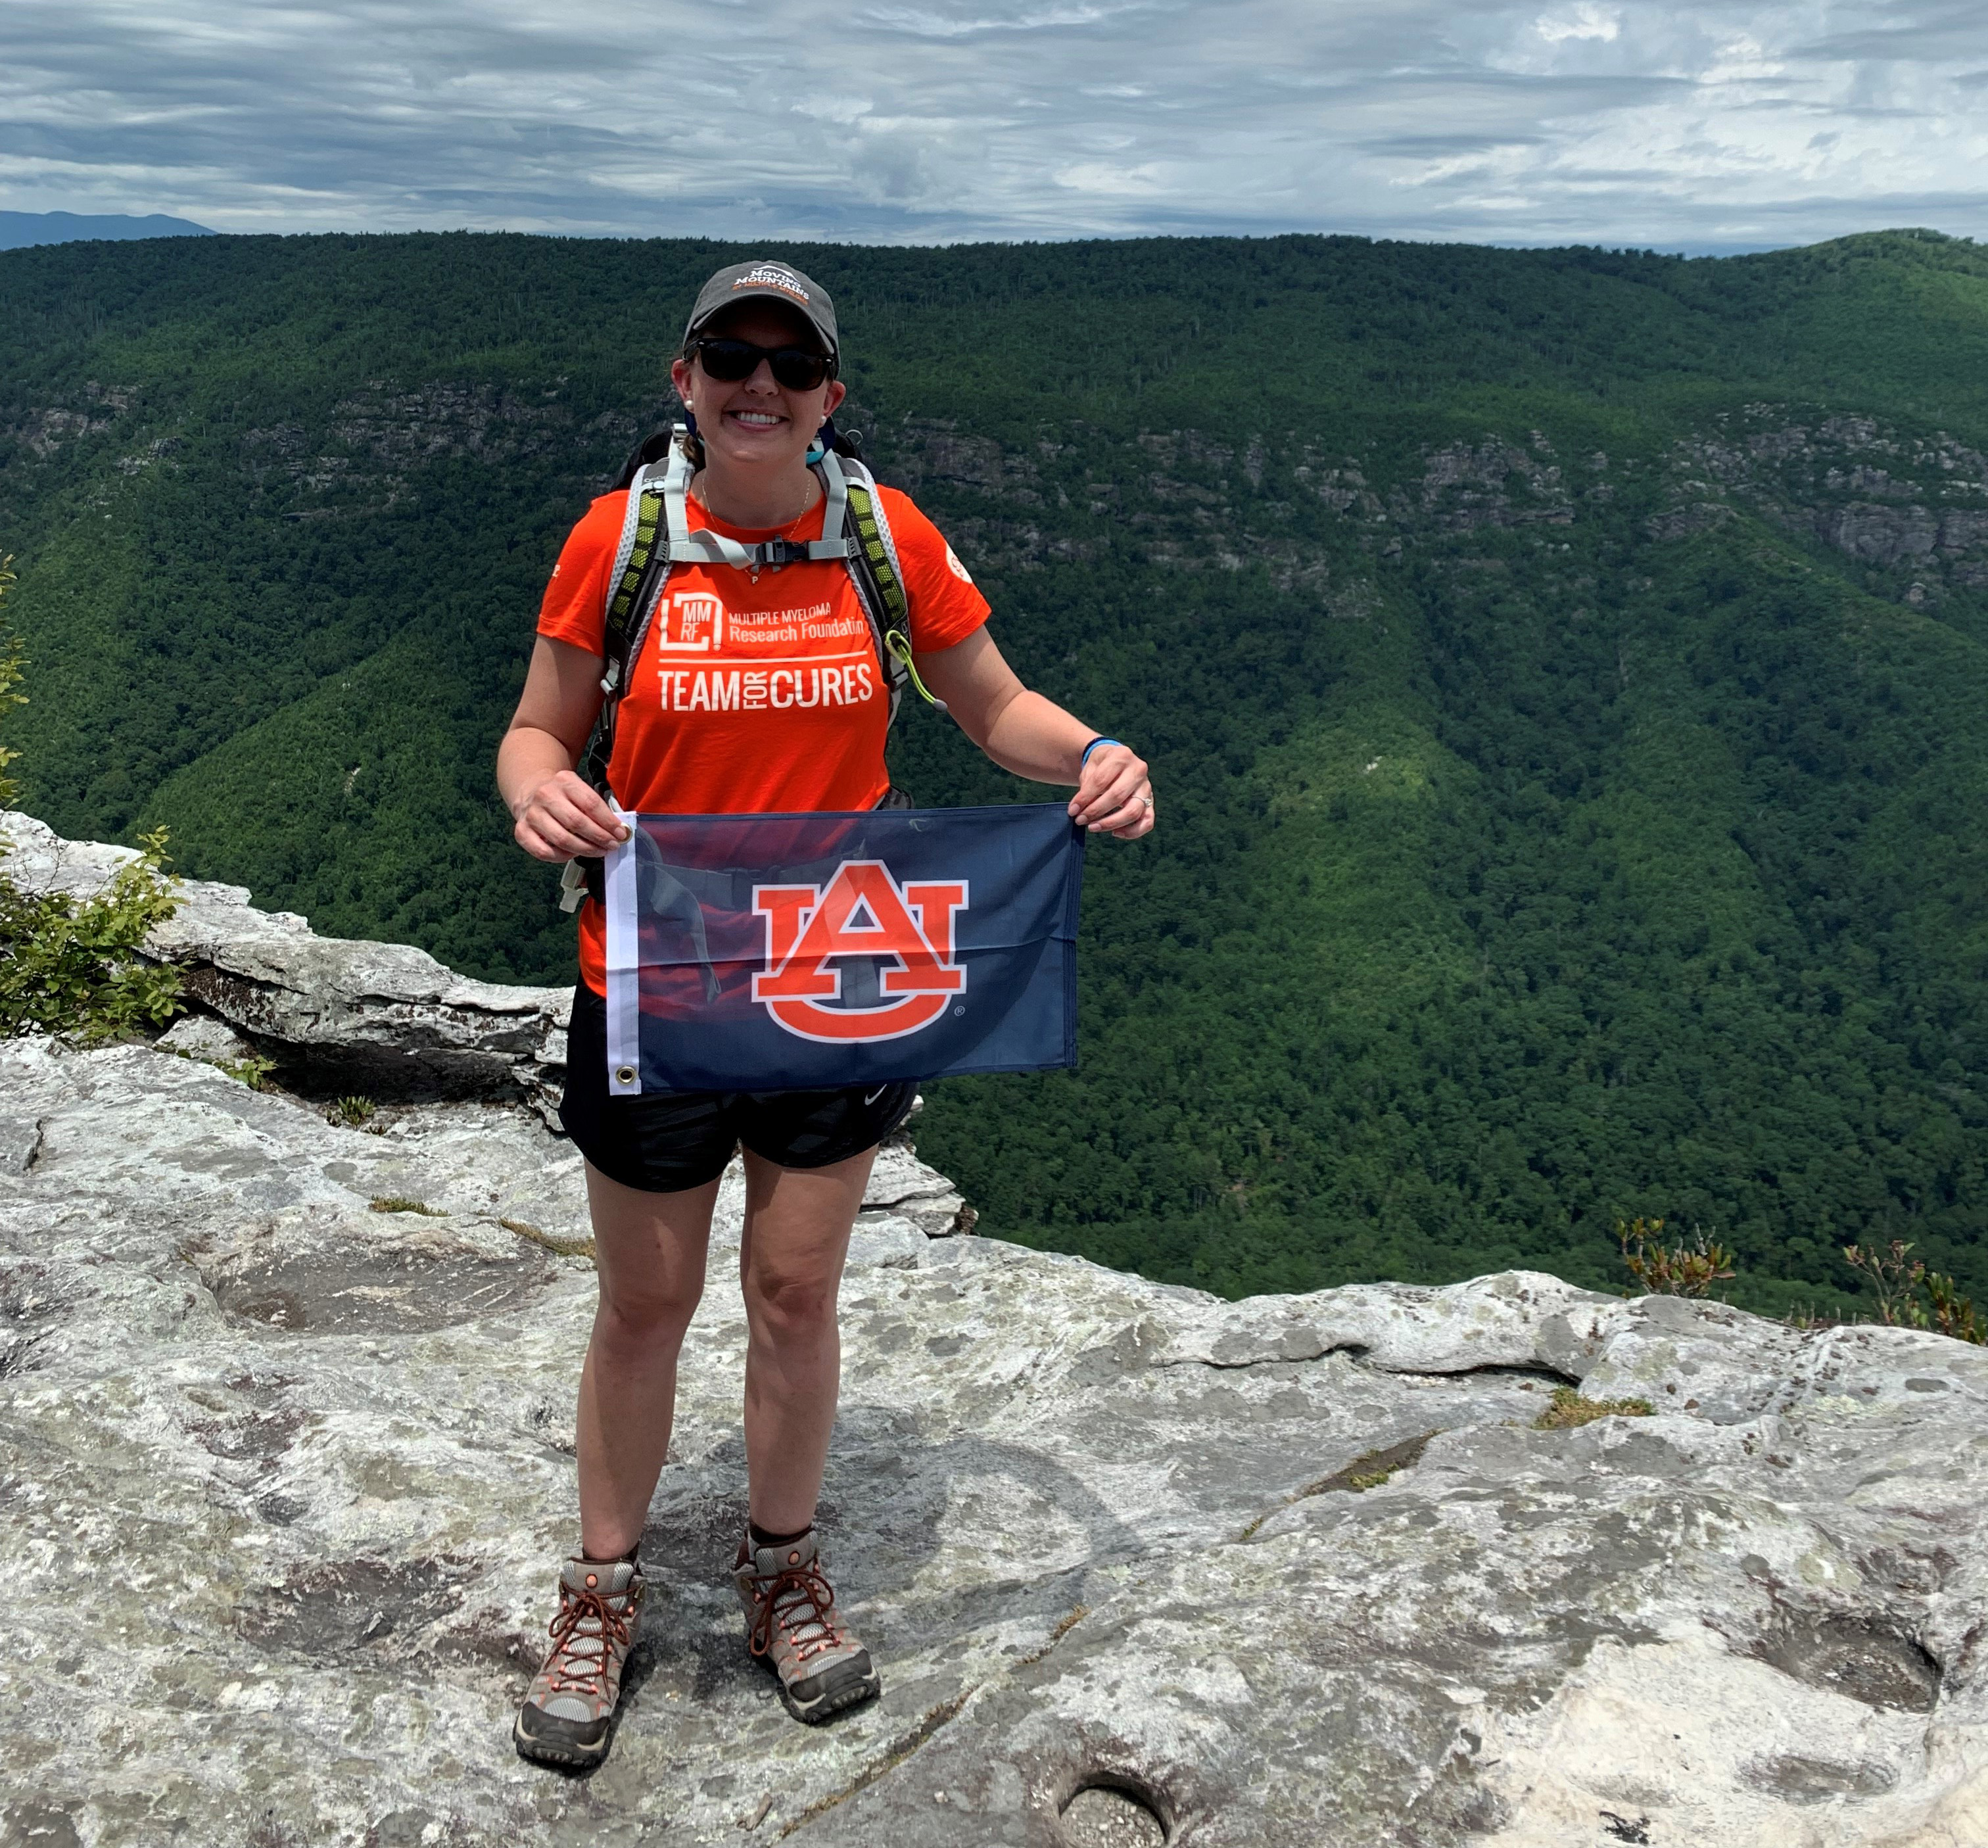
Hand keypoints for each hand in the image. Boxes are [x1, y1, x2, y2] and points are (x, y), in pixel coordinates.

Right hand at [512, 770, 630, 863]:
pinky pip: (543, 852)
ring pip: (562, 839)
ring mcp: (532, 814)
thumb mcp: (579, 789)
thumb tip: (617, 830)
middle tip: (612, 845)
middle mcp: (545, 796)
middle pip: (576, 822)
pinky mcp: (521, 831)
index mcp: (564, 781)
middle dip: (599, 837)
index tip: (620, 833)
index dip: (608, 821)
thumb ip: (596, 806)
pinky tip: (572, 853)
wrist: (531, 790)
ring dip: (585, 849)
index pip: (590, 803)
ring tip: (598, 851)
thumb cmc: (563, 794)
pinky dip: (561, 857)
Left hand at [1068, 743, 1153, 839]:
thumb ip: (1087, 787)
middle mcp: (1138, 770)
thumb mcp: (1091, 768)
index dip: (1085, 798)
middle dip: (1096, 811)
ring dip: (1111, 823)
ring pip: (1133, 811)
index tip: (1072, 810)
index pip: (1101, 780)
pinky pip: (1147, 822)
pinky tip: (1115, 833)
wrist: (1117, 761)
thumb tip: (1080, 810)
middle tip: (1081, 820)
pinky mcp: (1151, 801)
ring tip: (1093, 827)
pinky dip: (1132, 832)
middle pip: (1117, 796)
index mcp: (1121, 755)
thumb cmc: (1101, 766)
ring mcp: (1147, 786)